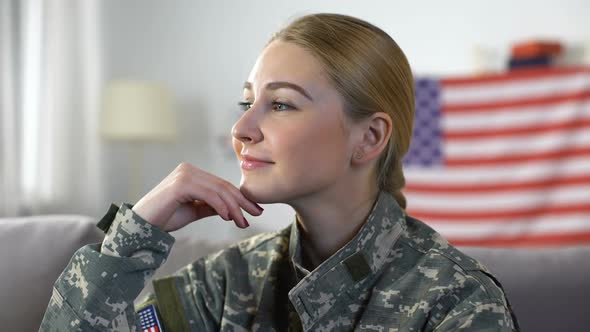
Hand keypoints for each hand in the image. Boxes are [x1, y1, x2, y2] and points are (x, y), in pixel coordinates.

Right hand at [131, 162, 262, 231]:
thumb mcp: (194, 211)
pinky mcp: (180, 184)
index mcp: (192, 173)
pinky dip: (220, 206)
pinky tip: (228, 217)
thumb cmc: (164, 218)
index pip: (221, 185)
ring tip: (242, 221)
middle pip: (223, 186)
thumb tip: (231, 209)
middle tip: (256, 214)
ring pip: (218, 190)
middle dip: (242, 202)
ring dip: (233, 207)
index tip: (254, 210)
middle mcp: (189, 170)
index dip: (240, 198)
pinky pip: (208, 195)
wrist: (141, 226)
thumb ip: (211, 206)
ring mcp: (184, 175)